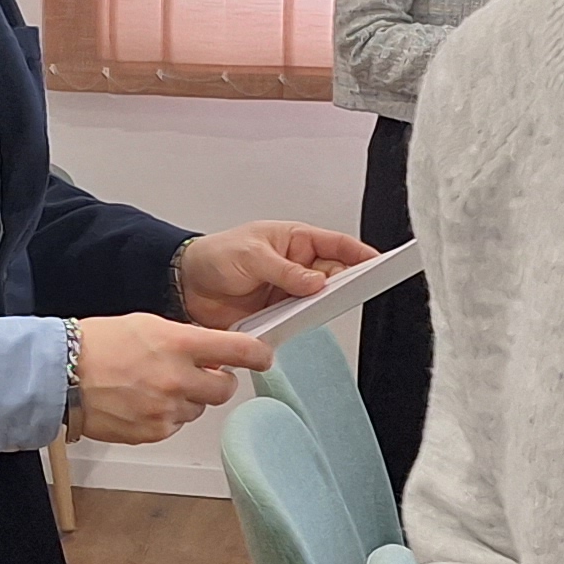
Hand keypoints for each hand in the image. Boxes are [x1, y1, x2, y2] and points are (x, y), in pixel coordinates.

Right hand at [73, 312, 268, 441]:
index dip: (257, 354)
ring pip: (198, 409)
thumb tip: (210, 353)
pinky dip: (166, 416)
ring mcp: (166, 409)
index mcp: (178, 344)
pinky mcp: (153, 432)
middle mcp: (177, 378)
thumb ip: (184, 339)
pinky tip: (142, 402)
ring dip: (188, 399)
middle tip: (203, 375)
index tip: (264, 356)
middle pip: (225, 389)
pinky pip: (175, 425)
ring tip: (156, 387)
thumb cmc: (97, 344)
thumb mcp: (147, 324)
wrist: (61, 375)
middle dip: (219, 382)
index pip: (237, 350)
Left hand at [177, 221, 377, 327]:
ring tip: (326, 308)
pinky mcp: (278, 314)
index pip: (335, 245)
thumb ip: (285, 271)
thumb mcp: (251, 256)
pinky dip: (302, 322)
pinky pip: (298, 319)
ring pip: (318, 300)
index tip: (377, 263)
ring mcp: (288, 291)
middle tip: (355, 290)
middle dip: (346, 282)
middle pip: (334, 275)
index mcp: (294, 240)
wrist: (185, 286)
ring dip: (322, 305)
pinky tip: (302, 323)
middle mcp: (296, 265)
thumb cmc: (215, 256)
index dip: (358, 253)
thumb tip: (316, 282)